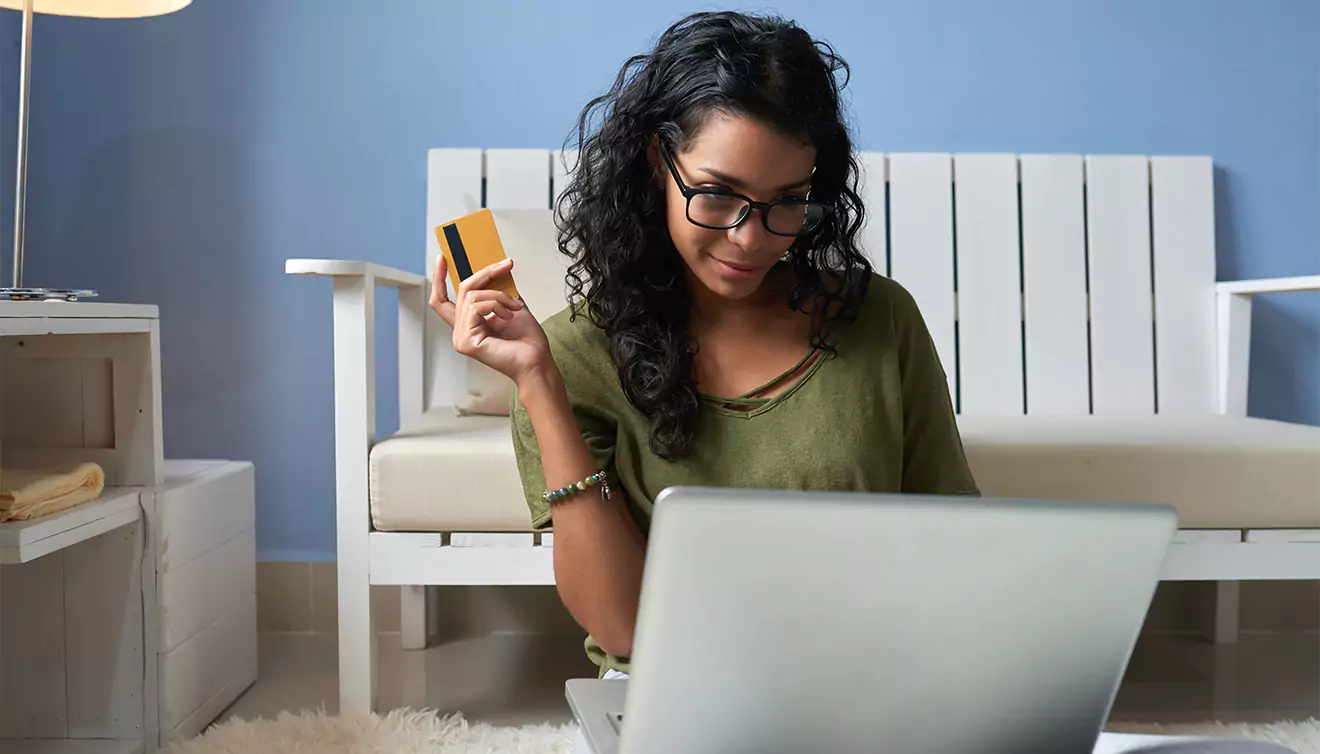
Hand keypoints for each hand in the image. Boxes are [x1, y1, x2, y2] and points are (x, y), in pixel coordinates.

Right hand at [430, 254, 554, 386]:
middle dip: (485, 274)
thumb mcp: (511, 306)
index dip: (439, 279)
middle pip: (462, 291)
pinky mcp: (467, 342)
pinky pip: (476, 307)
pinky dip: (496, 305)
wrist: (537, 362)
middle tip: (505, 265)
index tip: (442, 259)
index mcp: (468, 325)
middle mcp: (460, 332)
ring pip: (471, 296)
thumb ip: (499, 291)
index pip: (442, 300)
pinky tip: (508, 316)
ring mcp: (461, 338)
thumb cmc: (528, 343)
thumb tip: (496, 269)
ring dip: (498, 295)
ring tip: (514, 307)